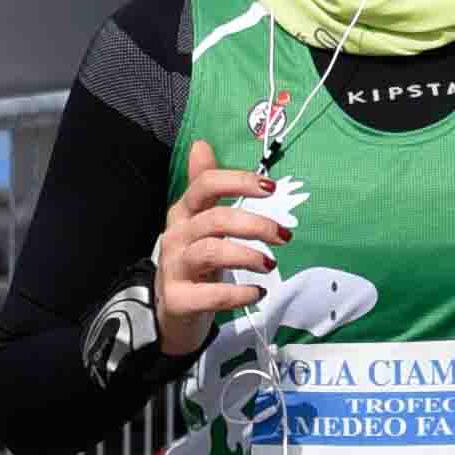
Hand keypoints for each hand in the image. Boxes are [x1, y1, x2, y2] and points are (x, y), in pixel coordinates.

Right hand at [155, 144, 288, 354]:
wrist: (171, 310)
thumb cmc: (194, 262)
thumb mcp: (198, 221)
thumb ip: (204, 186)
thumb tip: (201, 144)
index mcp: (184, 213)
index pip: (205, 185)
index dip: (238, 182)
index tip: (270, 187)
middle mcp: (176, 236)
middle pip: (214, 220)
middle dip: (254, 224)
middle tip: (283, 236)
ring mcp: (174, 268)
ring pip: (210, 252)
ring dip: (246, 255)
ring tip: (270, 264)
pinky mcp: (178, 300)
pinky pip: (210, 295)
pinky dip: (237, 293)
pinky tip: (257, 293)